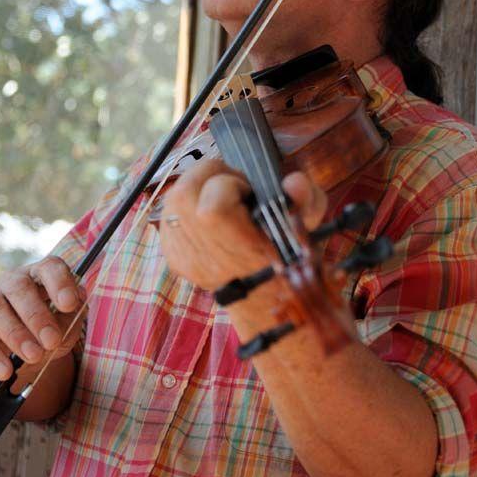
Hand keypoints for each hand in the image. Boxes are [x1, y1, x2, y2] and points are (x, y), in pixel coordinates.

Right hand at [0, 256, 85, 380]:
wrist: (30, 348)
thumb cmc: (53, 326)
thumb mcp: (69, 322)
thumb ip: (71, 317)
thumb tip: (68, 313)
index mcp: (41, 273)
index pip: (50, 268)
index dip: (60, 283)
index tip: (69, 304)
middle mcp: (14, 280)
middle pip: (20, 289)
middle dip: (36, 316)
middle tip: (52, 340)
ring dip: (16, 335)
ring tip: (34, 356)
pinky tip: (5, 371)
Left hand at [160, 157, 326, 292]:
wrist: (266, 300)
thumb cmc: (286, 258)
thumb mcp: (306, 226)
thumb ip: (306, 199)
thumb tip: (293, 182)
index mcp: (241, 250)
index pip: (213, 204)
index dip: (231, 184)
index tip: (249, 191)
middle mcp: (207, 256)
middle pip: (183, 193)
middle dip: (208, 176)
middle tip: (232, 186)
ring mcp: (185, 258)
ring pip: (172, 200)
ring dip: (196, 187)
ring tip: (221, 197)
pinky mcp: (174, 257)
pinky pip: (169, 215)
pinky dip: (187, 206)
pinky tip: (208, 215)